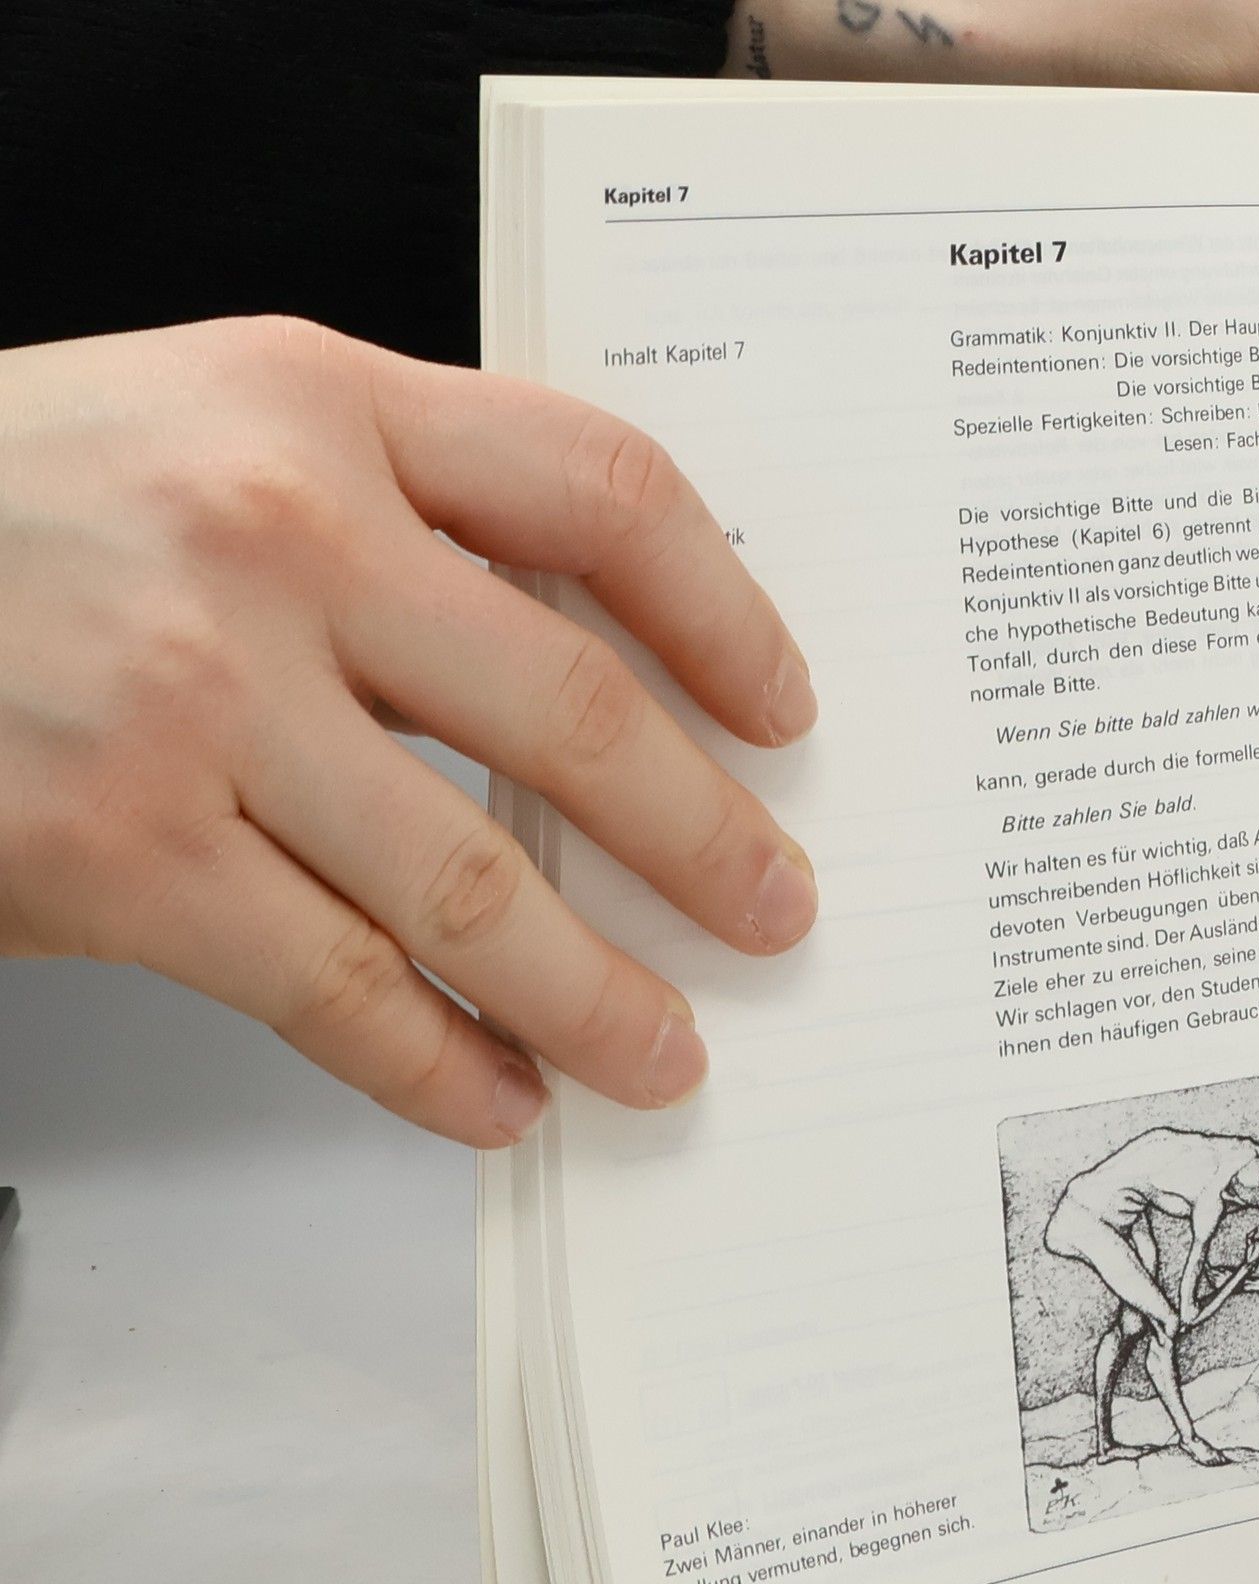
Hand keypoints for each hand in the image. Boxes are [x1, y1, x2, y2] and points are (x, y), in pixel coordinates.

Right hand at [0, 319, 818, 1146]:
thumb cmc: (25, 507)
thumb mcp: (218, 428)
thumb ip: (402, 505)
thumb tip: (600, 659)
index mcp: (321, 410)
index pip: (597, 492)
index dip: (724, 612)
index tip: (783, 709)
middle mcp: (272, 543)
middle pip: (568, 710)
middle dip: (703, 838)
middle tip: (774, 908)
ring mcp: (194, 705)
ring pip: (470, 885)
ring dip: (596, 992)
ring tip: (667, 1050)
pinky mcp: (120, 855)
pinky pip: (335, 990)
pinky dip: (439, 1063)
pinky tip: (501, 1097)